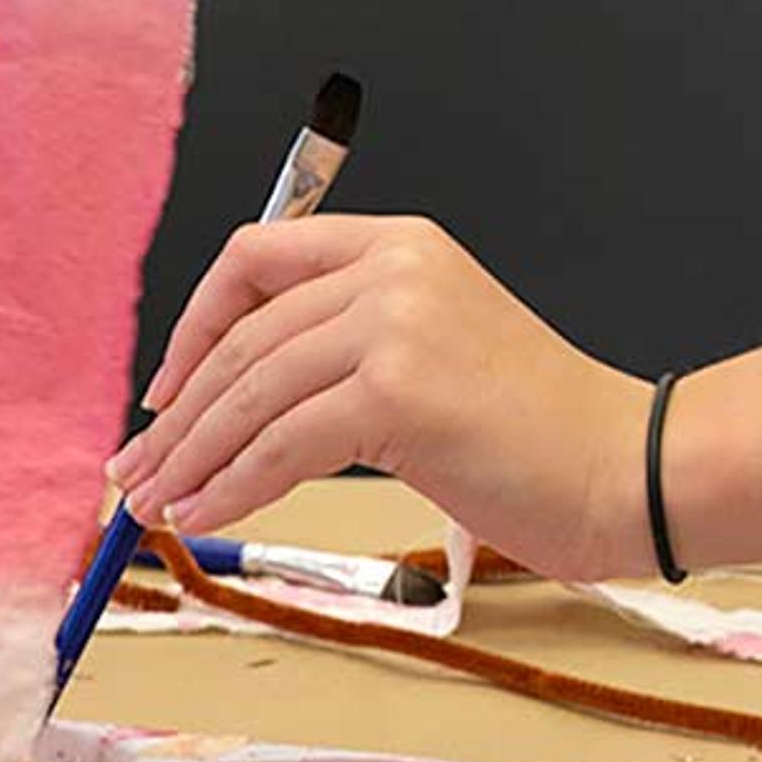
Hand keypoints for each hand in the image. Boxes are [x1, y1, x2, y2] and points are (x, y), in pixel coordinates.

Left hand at [108, 216, 657, 580]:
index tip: (167, 390)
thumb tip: (239, 406)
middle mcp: (396, 269)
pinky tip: (208, 515)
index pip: (259, 256)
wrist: (623, 464)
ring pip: (251, 391)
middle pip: (244, 335)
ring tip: (158, 505)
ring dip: (192, 458)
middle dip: (178, 415)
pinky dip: (232, 486)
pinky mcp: (399, 391)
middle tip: (138, 468)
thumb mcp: (438, 353)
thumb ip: (353, 349)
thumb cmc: (541, 429)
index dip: (196, 323)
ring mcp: (398, 324)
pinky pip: (281, 444)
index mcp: (404, 246)